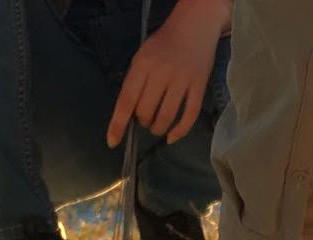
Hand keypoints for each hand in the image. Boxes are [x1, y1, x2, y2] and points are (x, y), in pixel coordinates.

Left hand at [107, 0, 231, 147]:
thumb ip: (133, 85)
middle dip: (142, 121)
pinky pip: (190, 115)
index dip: (118, 124)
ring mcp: (183, 79)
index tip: (113, 142)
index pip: (127, 100)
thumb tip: (127, 118)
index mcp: (143, 65)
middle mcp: (162, 72)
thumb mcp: (141, 59)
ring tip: (156, 125)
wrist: (195, 25)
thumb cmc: (162, 45)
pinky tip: (172, 137)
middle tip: (145, 116)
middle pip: (146, 112)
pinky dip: (180, 131)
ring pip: (166, 117)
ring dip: (158, 128)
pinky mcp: (200, 85)